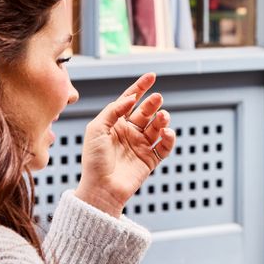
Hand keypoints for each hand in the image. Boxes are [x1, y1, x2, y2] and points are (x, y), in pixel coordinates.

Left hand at [74, 73, 174, 217]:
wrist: (101, 188)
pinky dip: (169, 138)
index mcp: (115, 123)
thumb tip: (131, 98)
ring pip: (157, 127)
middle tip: (157, 98)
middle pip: (146, 112)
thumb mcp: (96, 129)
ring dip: (162, 119)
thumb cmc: (93, 159)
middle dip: (153, 103)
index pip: (130, 101)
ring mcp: (141, 146)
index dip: (140, 87)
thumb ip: (113, 110)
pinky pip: (164, 147)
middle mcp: (129, 132)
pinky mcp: (150, 160)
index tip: (152, 76)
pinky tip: (167, 133)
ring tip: (163, 117)